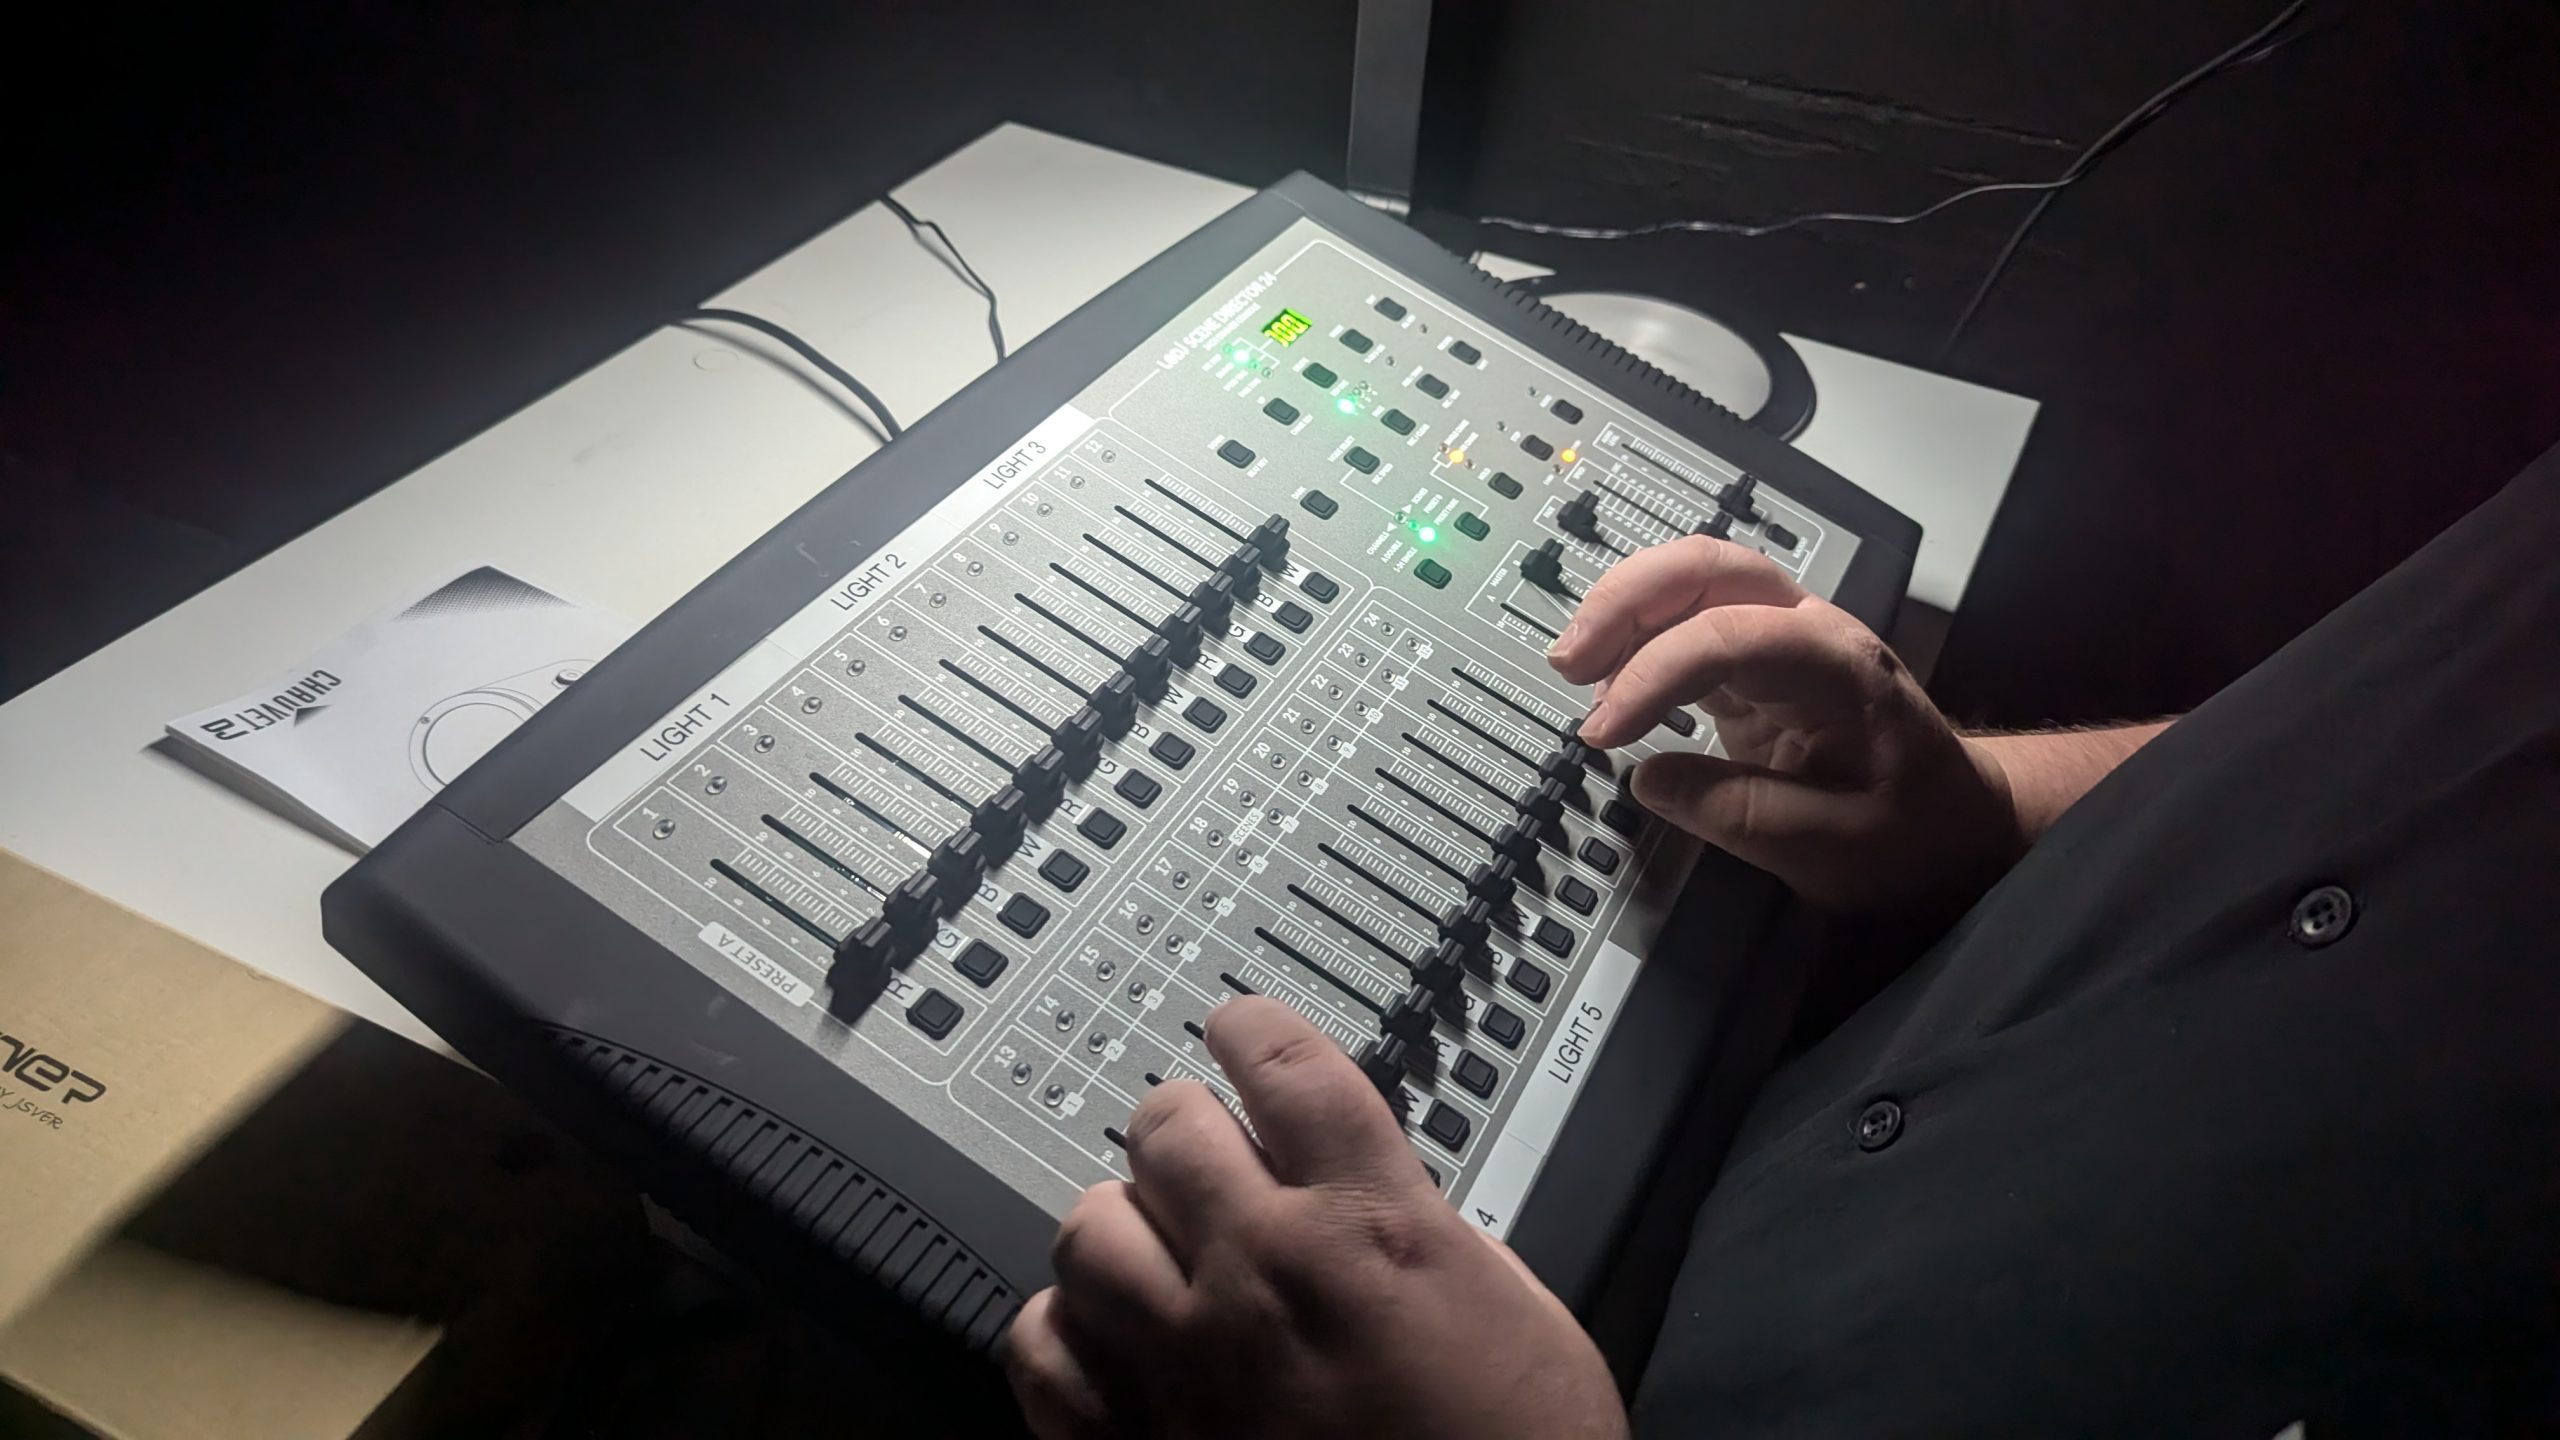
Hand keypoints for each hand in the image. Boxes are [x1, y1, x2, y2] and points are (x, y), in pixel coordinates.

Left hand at [1003, 997, 1626, 1439]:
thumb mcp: (1522, 1315)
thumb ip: (1433, 1235)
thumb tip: (1385, 1202)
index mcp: (1374, 1227)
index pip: (1283, 1065)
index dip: (1253, 1031)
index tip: (1240, 1031)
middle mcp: (1266, 1275)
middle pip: (1167, 1126)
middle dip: (1185, 1126)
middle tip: (1200, 1146)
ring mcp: (1189, 1364)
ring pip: (1087, 1228)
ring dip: (1119, 1223)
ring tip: (1148, 1243)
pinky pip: (1043, 1352)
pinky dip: (1063, 1333)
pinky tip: (1100, 1338)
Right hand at [1547, 536, 2023, 912]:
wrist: (1959, 821)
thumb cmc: (1915, 831)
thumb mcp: (1837, 849)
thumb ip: (1741, 815)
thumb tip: (1650, 781)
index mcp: (1838, 668)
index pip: (1727, 636)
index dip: (1653, 676)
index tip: (1605, 734)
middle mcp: (1809, 632)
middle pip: (1707, 566)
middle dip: (1626, 600)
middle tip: (1569, 661)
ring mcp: (1781, 639)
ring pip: (1691, 581)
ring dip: (1623, 610)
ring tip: (1574, 670)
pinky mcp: (1756, 664)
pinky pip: (1687, 623)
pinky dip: (1635, 639)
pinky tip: (1605, 681)